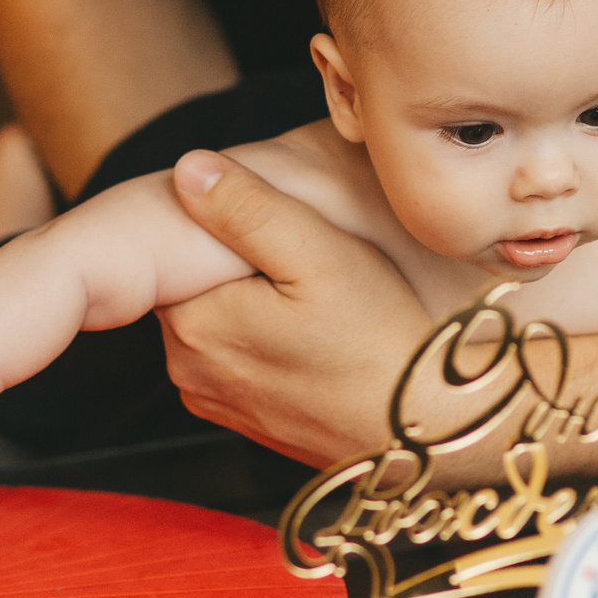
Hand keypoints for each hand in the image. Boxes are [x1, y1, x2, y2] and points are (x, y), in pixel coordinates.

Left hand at [155, 151, 432, 465]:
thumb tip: (188, 169)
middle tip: (305, 254)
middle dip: (235, 260)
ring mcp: (216, 398)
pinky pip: (238, 354)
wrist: (426, 429)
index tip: (275, 223)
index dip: (219, 222)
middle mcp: (189, 368)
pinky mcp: (245, 416)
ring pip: (217, 316)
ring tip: (315, 294)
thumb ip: (249, 208)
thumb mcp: (321, 255)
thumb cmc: (380, 341)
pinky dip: (265, 335)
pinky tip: (314, 332)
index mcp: (194, 323)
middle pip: (193, 283)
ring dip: (251, 297)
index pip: (171, 250)